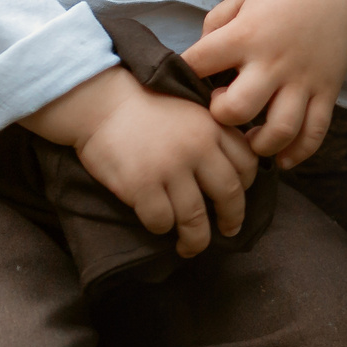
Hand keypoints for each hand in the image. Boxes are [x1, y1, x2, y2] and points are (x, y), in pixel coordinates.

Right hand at [22, 68, 260, 255]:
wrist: (99, 100)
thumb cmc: (140, 102)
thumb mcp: (187, 105)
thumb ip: (209, 128)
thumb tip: (227, 162)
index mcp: (211, 126)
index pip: (247, 163)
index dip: (246, 186)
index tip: (236, 197)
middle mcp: (197, 147)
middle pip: (229, 195)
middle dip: (231, 219)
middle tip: (227, 230)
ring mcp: (170, 168)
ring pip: (195, 219)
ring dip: (196, 240)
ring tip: (191, 247)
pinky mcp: (142, 184)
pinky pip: (161, 221)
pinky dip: (161, 228)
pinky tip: (158, 225)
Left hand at [182, 0, 346, 169]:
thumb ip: (216, 23)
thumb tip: (199, 55)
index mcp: (246, 34)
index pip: (199, 63)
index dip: (184, 74)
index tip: (187, 79)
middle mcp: (273, 61)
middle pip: (238, 109)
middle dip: (221, 118)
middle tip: (222, 109)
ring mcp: (302, 80)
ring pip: (280, 130)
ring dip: (259, 145)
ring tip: (249, 139)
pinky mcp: (327, 92)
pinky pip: (314, 132)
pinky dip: (297, 152)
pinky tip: (281, 157)